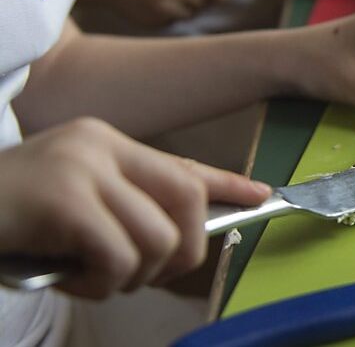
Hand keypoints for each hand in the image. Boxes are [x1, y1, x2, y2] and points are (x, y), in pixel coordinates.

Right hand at [0, 118, 269, 298]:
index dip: (225, 183)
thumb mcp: (67, 203)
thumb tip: (176, 237)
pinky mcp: (64, 200)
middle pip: (184, 198)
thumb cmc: (5, 218)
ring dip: (135, 275)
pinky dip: (103, 282)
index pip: (180, 163)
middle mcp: (99, 146)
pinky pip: (119, 256)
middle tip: (155, 274)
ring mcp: (82, 169)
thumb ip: (118, 208)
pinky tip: (71, 277)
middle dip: (185, 248)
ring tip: (96, 278)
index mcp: (104, 141)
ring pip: (156, 236)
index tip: (259, 195)